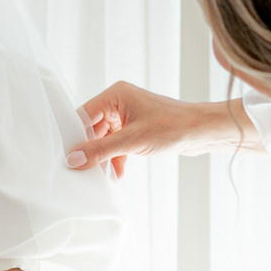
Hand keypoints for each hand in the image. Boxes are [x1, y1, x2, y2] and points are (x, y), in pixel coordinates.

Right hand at [70, 83, 247, 177]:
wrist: (203, 132)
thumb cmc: (174, 127)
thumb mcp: (132, 141)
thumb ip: (101, 150)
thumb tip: (74, 159)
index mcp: (115, 95)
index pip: (83, 114)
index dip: (75, 136)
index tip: (68, 156)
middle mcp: (119, 102)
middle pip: (92, 128)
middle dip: (90, 150)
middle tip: (83, 170)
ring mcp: (128, 115)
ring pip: (105, 138)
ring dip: (104, 157)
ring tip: (101, 175)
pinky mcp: (136, 128)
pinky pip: (117, 144)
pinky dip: (116, 158)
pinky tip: (117, 174)